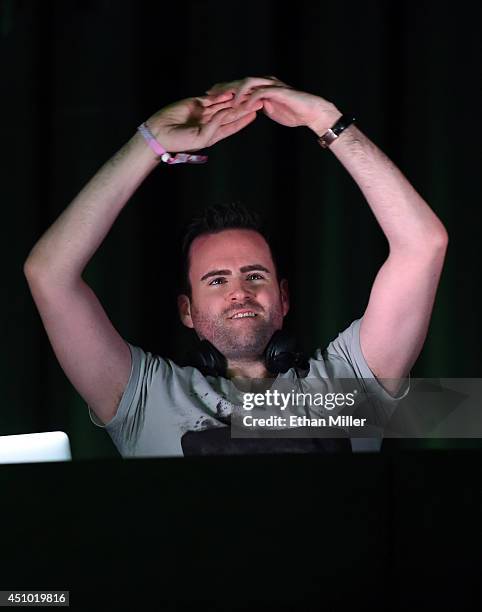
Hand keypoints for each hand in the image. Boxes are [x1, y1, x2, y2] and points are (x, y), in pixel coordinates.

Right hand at [146, 92, 262, 151]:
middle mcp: (210, 122)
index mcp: (213, 134)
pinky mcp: (195, 103)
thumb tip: (226, 112)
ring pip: (222, 104)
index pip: (232, 126)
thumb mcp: (202, 138)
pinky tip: (231, 91)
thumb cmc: (180, 141)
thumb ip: (215, 126)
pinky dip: (220, 95)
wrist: (160, 132)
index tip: (255, 113)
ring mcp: (203, 112)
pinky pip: (211, 98)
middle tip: (258, 100)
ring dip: (234, 99)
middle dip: (243, 107)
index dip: (243, 120)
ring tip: (248, 93)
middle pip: (230, 113)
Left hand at [206, 76, 340, 135]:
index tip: (209, 97)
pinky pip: (261, 92)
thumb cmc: (293, 112)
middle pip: (239, 82)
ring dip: (235, 92)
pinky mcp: (278, 90)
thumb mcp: (270, 110)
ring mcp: (271, 85)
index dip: (223, 91)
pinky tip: (242, 106)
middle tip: (209, 96)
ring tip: (224, 101)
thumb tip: (248, 109)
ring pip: (248, 83)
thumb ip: (258, 107)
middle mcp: (264, 83)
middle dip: (223, 89)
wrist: (311, 112)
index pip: (238, 86)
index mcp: (261, 87)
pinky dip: (250, 99)